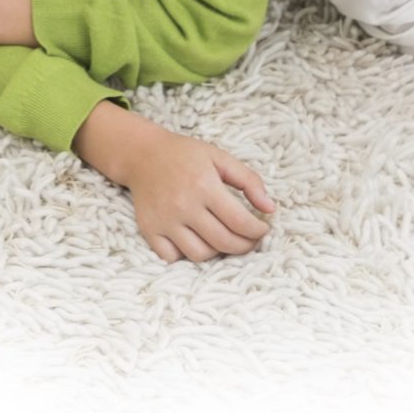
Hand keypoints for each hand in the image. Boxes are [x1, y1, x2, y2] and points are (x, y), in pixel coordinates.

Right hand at [121, 129, 275, 262]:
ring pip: (200, 254)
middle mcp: (184, 206)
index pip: (240, 222)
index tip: (262, 229)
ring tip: (224, 239)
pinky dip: (186, 255)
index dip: (257, 231)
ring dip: (218, 252)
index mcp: (204, 185)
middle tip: (250, 240)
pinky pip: (172, 257)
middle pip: (223, 242)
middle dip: (244, 246)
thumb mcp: (220, 158)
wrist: (143, 155)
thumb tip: (270, 209)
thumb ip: (249, 181)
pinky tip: (196, 241)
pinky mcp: (149, 230)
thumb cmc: (186, 156)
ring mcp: (165, 221)